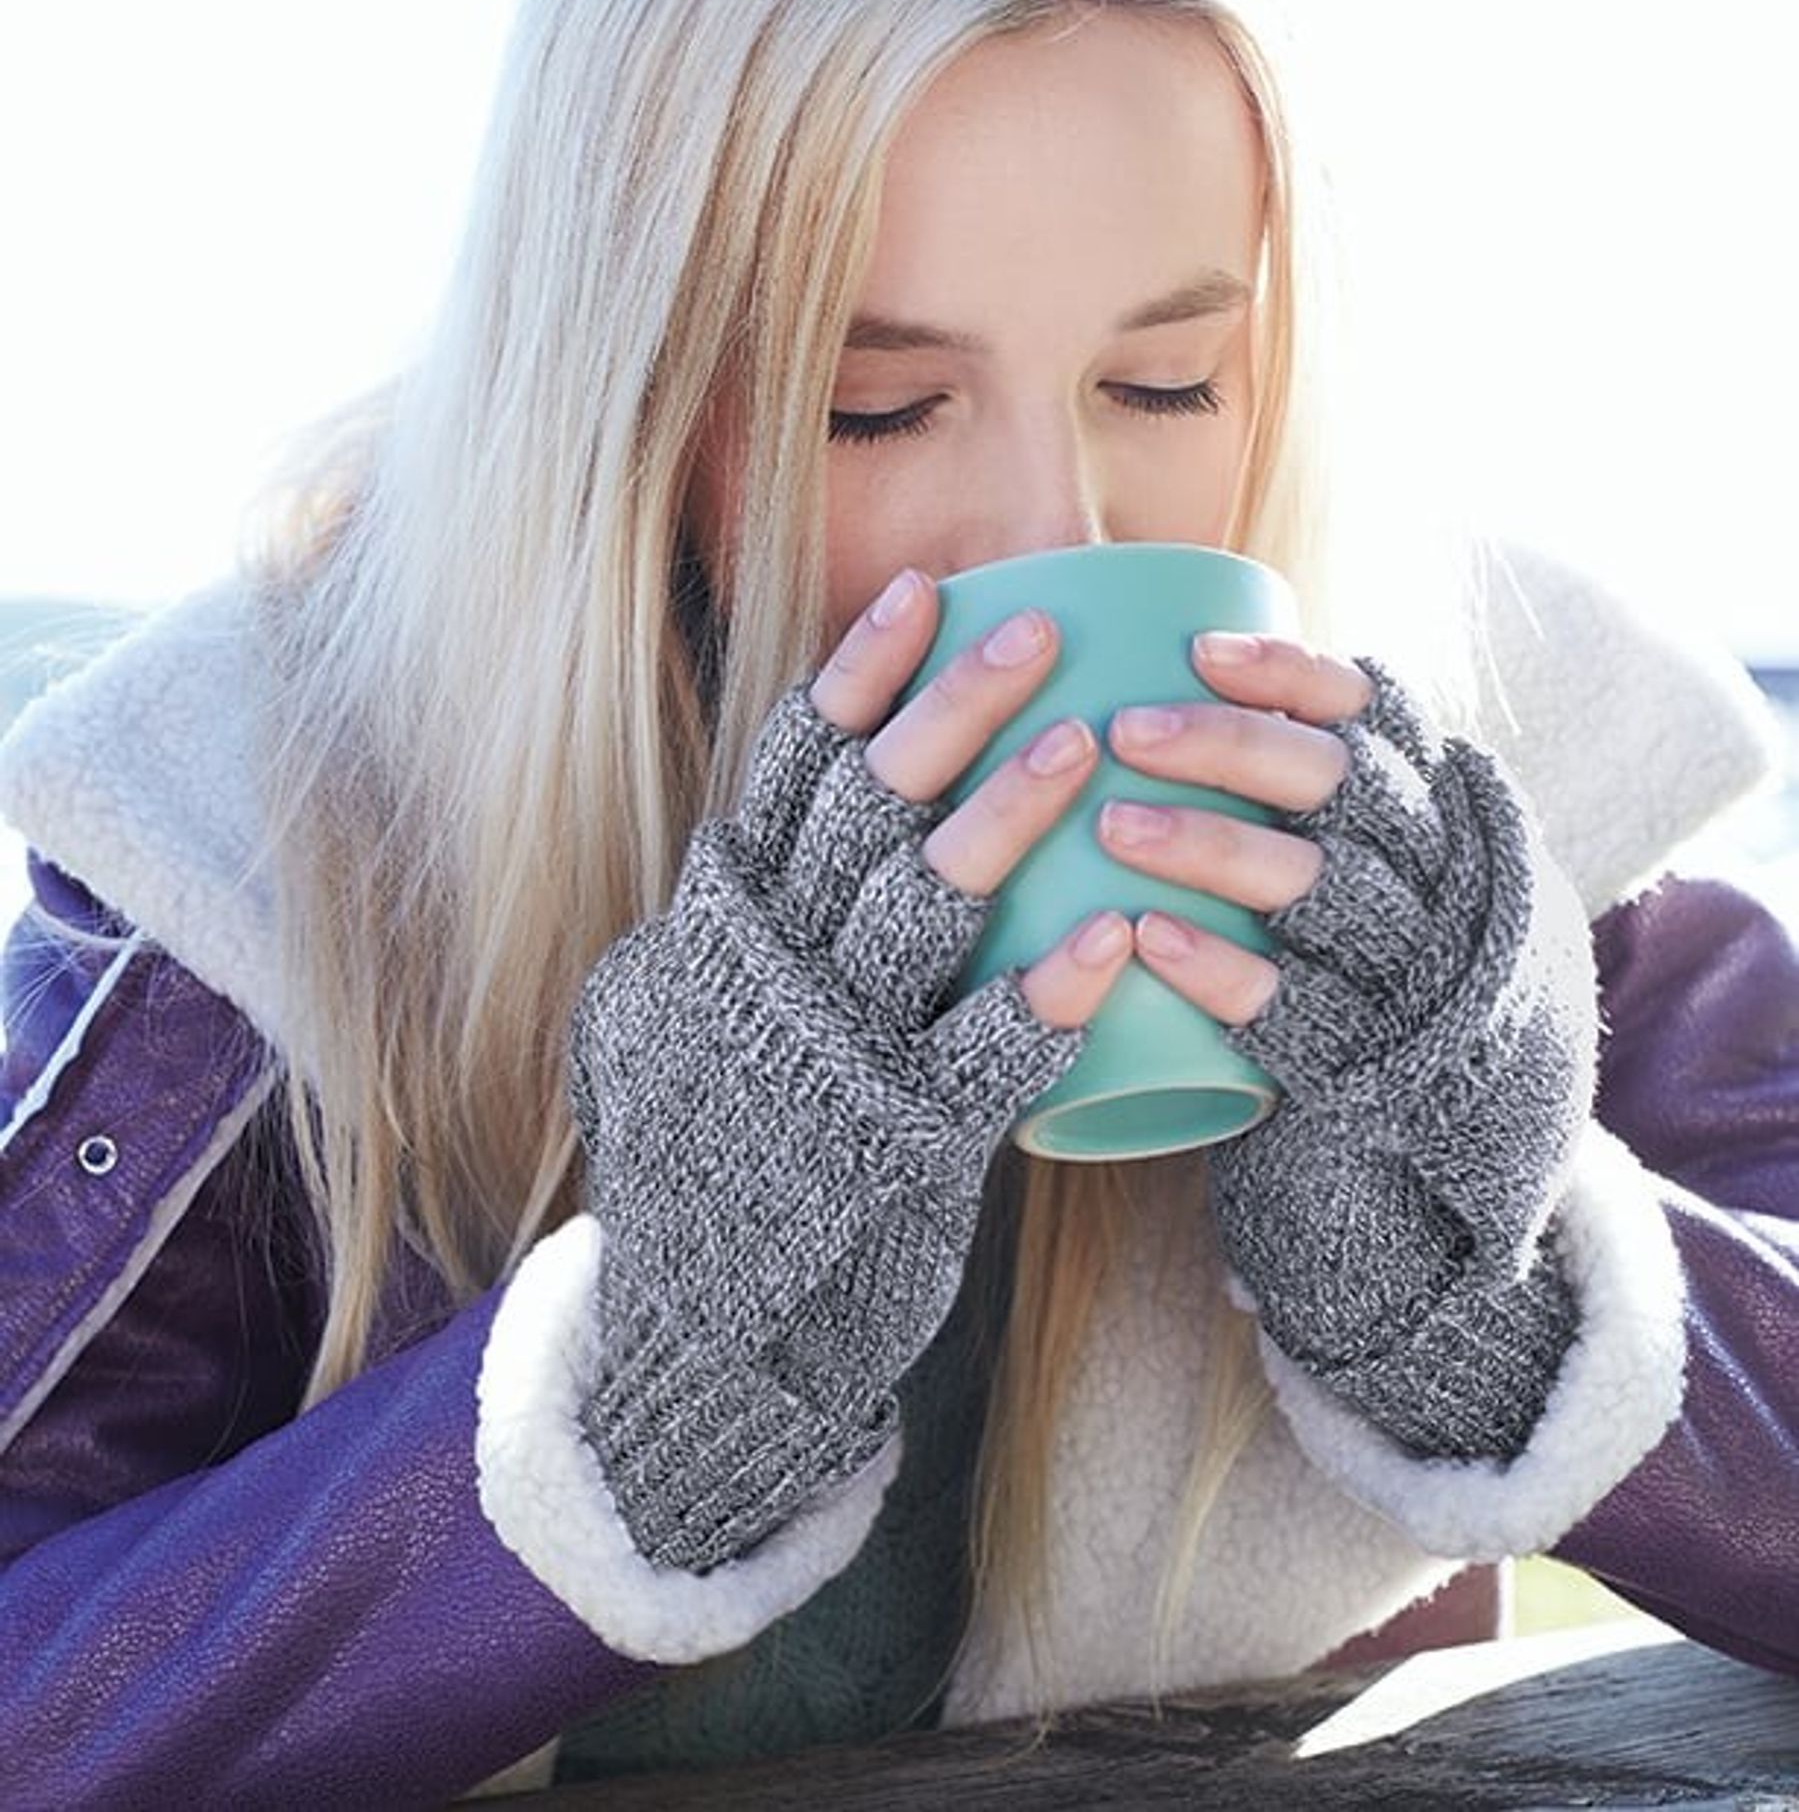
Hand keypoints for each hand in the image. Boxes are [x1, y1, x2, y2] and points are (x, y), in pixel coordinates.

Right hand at [570, 568, 1132, 1571]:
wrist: (695, 1318)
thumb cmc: (705, 1143)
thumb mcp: (663, 1015)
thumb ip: (713, 927)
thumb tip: (749, 835)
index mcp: (727, 920)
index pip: (793, 771)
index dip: (860, 677)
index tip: (925, 596)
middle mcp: (774, 968)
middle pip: (865, 811)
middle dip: (952, 713)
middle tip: (1037, 636)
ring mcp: (833, 1051)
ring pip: (918, 907)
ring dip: (1002, 822)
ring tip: (1084, 749)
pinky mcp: (898, 1140)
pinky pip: (980, 1055)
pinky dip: (1044, 994)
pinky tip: (1112, 939)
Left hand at [1097, 633, 1594, 1460]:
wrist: (1462, 1167)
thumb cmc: (1382, 987)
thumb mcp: (1385, 883)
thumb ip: (1323, 811)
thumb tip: (1184, 701)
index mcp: (1437, 818)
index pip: (1381, 716)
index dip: (1293, 675)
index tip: (1199, 650)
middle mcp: (1441, 884)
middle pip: (1347, 786)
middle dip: (1234, 746)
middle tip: (1124, 728)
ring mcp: (1417, 978)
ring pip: (1330, 887)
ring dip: (1218, 846)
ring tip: (1115, 823)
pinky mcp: (1376, 1068)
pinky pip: (1304, 1011)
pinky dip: (1225, 971)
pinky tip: (1149, 942)